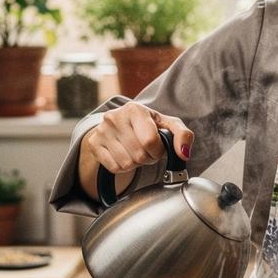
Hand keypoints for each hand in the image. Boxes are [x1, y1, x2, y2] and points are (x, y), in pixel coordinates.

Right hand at [79, 102, 193, 198]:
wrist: (122, 124)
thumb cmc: (149, 125)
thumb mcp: (169, 125)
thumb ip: (183, 136)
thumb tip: (184, 154)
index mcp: (134, 109)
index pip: (150, 141)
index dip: (158, 151)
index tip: (158, 147)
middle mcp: (114, 117)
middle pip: (139, 155)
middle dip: (148, 158)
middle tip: (147, 151)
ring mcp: (102, 130)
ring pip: (127, 164)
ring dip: (136, 164)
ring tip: (136, 152)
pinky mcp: (94, 143)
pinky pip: (114, 168)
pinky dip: (123, 167)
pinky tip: (125, 155)